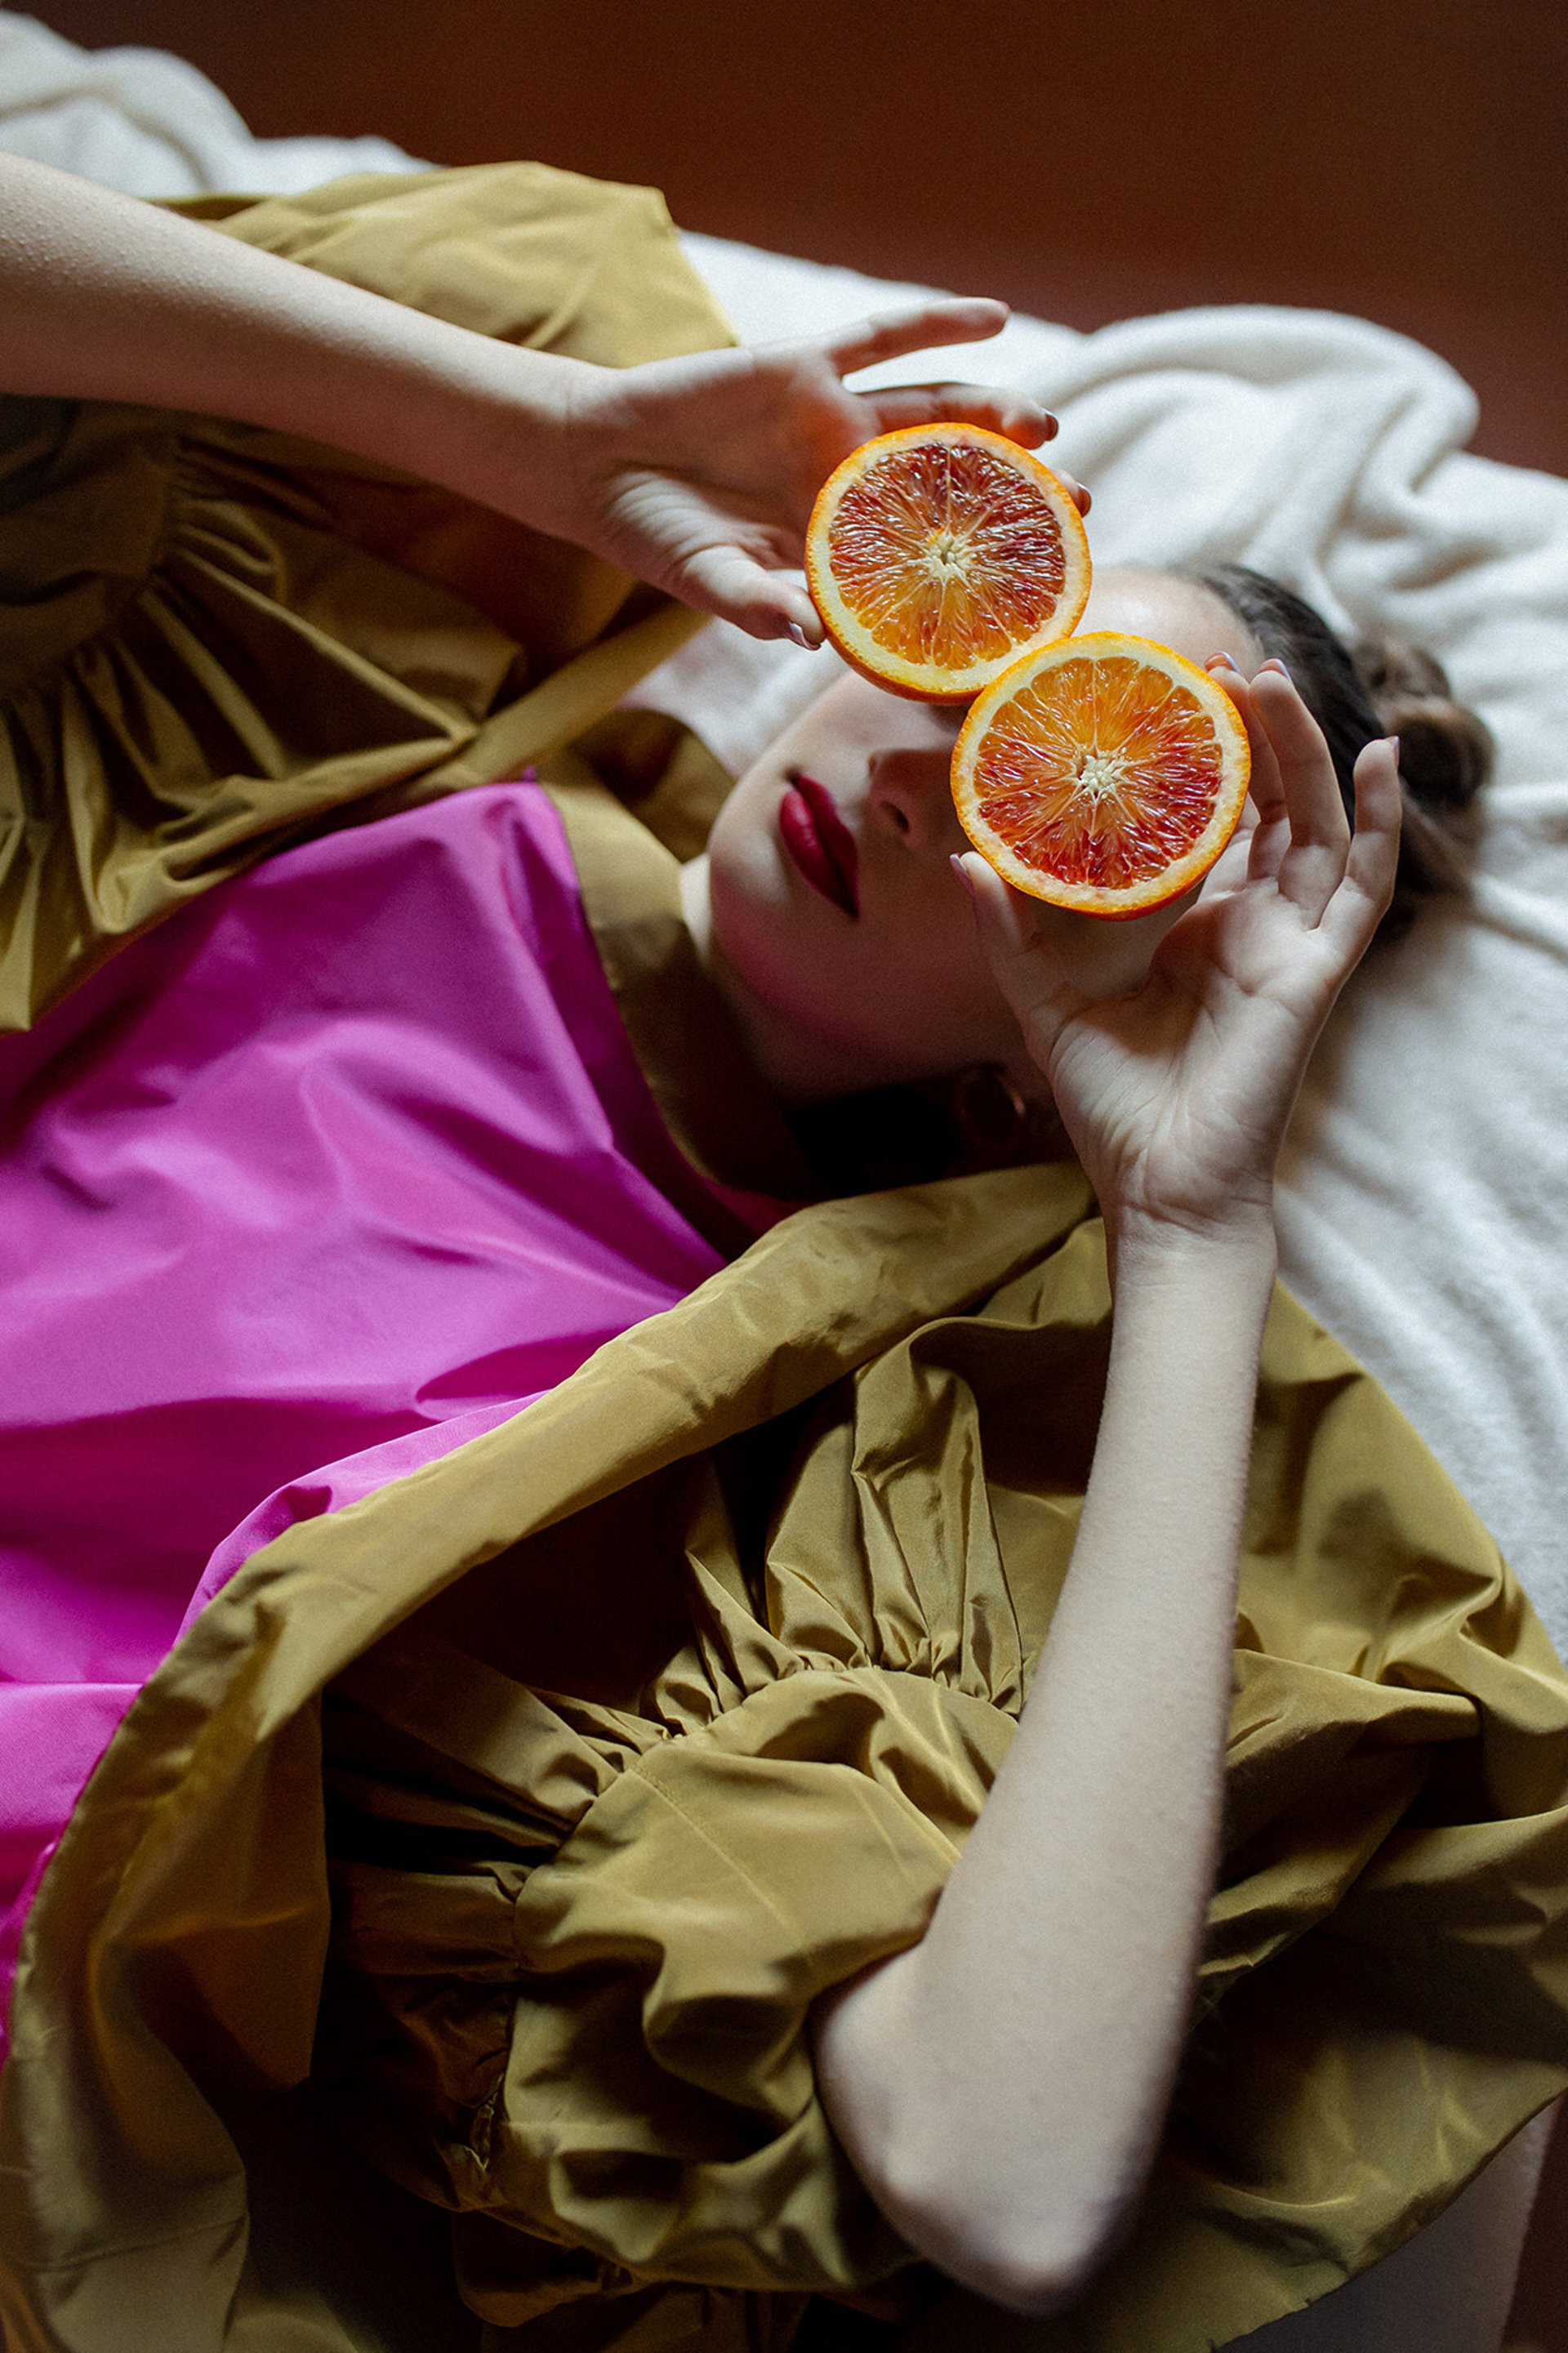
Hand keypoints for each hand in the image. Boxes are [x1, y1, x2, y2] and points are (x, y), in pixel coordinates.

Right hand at [540, 301, 1083, 641]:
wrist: (596, 460)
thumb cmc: (653, 535)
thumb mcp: (706, 579)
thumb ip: (756, 606)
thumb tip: (809, 640)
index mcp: (835, 544)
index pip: (924, 561)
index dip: (980, 573)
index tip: (1041, 590)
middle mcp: (847, 482)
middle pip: (950, 487)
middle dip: (1016, 496)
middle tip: (1080, 507)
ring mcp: (831, 421)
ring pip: (932, 414)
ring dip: (993, 415)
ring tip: (1047, 424)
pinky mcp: (807, 366)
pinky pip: (884, 338)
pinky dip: (937, 324)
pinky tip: (995, 318)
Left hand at [959, 661, 1400, 1250]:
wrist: (1156, 1187)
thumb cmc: (1111, 1107)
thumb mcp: (1044, 1001)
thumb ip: (1011, 930)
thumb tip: (966, 858)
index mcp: (1195, 926)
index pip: (1215, 821)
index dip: (1204, 758)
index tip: (1173, 694)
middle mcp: (1250, 924)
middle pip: (1271, 803)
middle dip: (1257, 730)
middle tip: (1223, 664)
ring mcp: (1290, 943)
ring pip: (1317, 821)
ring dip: (1306, 748)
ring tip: (1275, 679)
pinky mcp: (1316, 968)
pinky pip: (1363, 881)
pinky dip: (1382, 817)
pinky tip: (1381, 756)